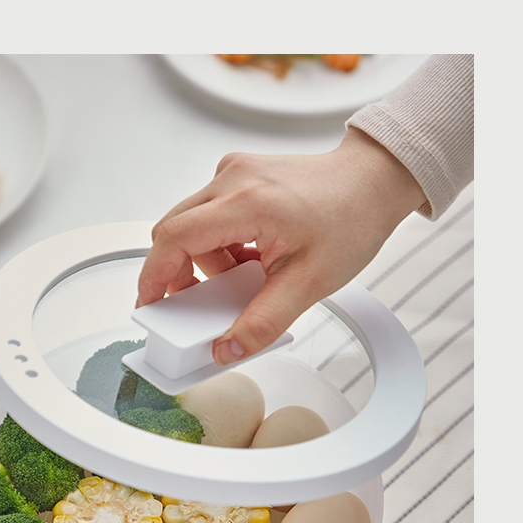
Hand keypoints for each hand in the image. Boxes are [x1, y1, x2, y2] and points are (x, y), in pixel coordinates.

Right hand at [137, 129, 424, 365]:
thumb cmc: (351, 221)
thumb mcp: (309, 284)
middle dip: (181, 273)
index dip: (154, 277)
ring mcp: (234, 171)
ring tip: (245, 277)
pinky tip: (252, 256)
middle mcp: (232, 178)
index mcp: (247, 202)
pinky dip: (221, 242)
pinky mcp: (239, 173)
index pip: (174, 238)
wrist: (373, 181)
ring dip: (207, 260)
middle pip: (174, 231)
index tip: (150, 306)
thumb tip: (225, 350)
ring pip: (192, 224)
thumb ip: (263, 322)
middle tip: (198, 305)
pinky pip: (210, 213)